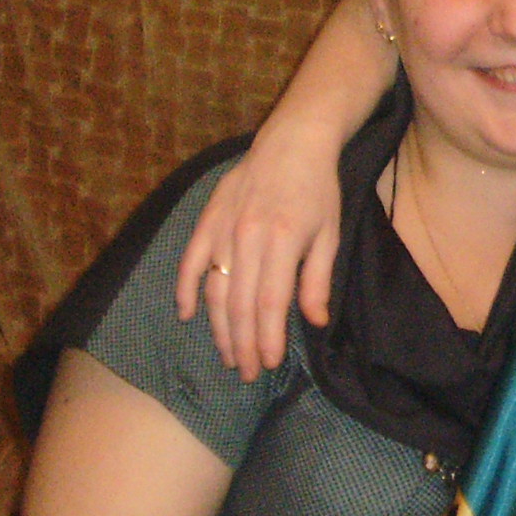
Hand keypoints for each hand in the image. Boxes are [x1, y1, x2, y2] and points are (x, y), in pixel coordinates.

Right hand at [172, 122, 344, 380]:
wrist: (291, 143)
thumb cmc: (317, 190)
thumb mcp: (330, 233)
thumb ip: (318, 280)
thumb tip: (315, 322)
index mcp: (283, 240)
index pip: (270, 303)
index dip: (267, 338)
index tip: (269, 363)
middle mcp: (248, 236)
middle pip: (239, 304)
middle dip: (243, 344)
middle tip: (247, 373)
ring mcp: (223, 228)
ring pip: (214, 290)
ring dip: (219, 328)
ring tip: (228, 355)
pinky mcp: (207, 219)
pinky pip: (189, 261)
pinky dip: (185, 290)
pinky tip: (187, 315)